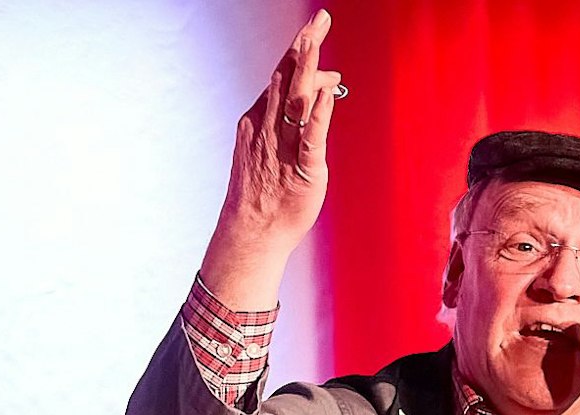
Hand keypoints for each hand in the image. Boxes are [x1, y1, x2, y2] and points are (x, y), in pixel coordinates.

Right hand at [199, 9, 344, 306]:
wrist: (253, 229)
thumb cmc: (270, 189)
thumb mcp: (282, 146)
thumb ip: (300, 118)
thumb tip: (323, 88)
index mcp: (261, 118)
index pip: (282, 76)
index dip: (298, 50)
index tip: (313, 26)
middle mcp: (268, 126)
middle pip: (286, 79)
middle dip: (302, 48)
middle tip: (318, 20)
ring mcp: (281, 145)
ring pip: (295, 100)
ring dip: (306, 70)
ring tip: (315, 42)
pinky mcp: (301, 168)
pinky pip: (310, 137)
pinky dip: (318, 113)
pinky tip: (326, 93)